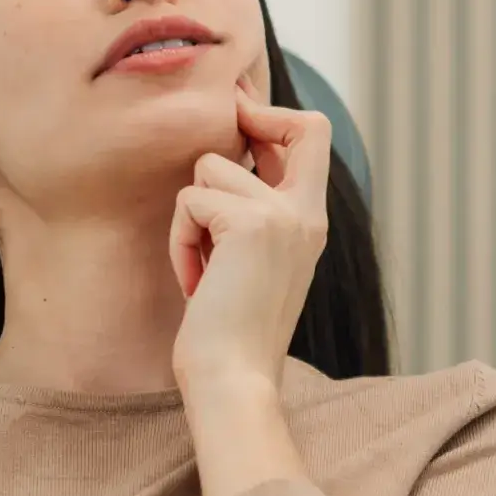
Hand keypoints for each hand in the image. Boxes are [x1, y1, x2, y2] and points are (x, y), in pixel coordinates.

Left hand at [169, 80, 331, 395]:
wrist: (233, 380)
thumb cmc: (230, 334)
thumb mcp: (251, 264)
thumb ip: (251, 215)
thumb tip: (221, 166)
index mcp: (311, 222)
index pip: (315, 135)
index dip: (276, 115)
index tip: (241, 117)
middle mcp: (306, 213)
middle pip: (299, 125)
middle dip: (251, 121)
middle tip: (223, 148)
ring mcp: (282, 215)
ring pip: (212, 168)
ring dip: (192, 218)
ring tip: (202, 268)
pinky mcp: (249, 223)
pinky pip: (189, 201)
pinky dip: (180, 242)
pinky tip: (194, 282)